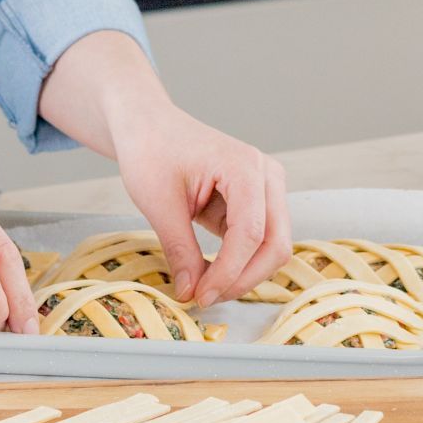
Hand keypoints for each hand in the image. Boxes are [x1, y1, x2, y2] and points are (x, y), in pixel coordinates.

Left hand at [111, 105, 291, 305]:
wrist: (148, 125)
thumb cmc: (151, 150)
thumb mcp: (158, 203)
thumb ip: (179, 249)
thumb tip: (190, 293)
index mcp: (245, 166)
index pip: (250, 233)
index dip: (228, 272)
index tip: (199, 297)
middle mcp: (266, 175)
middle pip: (275, 244)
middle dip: (243, 278)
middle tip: (204, 297)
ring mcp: (266, 187)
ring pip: (272, 246)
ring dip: (243, 273)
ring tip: (203, 286)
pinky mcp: (256, 201)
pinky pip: (258, 240)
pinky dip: (238, 262)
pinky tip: (208, 272)